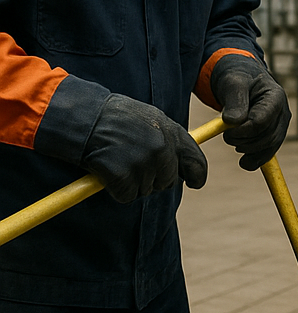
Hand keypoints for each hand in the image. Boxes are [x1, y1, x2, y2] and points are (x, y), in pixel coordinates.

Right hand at [82, 94, 206, 202]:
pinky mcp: (123, 174)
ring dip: (132, 183)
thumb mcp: (151, 118)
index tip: (194, 183)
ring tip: (118, 160)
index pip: (196, 162)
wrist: (84, 116)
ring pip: (146, 190)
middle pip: (168, 182)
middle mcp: (162, 148)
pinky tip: (107, 172)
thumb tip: (183, 165)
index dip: (197, 176)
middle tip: (133, 164)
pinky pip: (127, 196)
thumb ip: (169, 139)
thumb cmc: (115, 117)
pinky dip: (116, 190)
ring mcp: (142, 161)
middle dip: (154, 179)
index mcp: (172, 132)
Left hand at [210, 55, 290, 169]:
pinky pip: (268, 153)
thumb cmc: (238, 78)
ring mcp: (281, 126)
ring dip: (248, 150)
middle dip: (244, 141)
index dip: (243, 131)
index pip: (262, 122)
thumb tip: (233, 121)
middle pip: (267, 137)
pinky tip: (244, 162)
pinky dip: (255, 161)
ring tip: (233, 141)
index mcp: (275, 97)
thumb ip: (234, 100)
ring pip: (268, 148)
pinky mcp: (274, 136)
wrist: (242, 81)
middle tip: (227, 136)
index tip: (226, 131)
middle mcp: (283, 113)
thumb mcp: (233, 83)